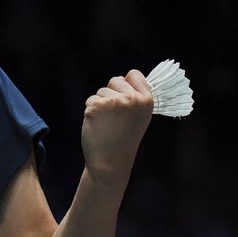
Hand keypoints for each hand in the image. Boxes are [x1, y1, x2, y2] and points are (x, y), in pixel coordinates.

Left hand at [81, 70, 152, 188]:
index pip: (134, 74)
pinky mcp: (97, 106)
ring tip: (107, 123)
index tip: (124, 94)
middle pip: (115, 79)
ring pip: (101, 91)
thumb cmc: (123, 140)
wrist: (110, 162)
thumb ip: (135, 98)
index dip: (126, 82)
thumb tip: (124, 78)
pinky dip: (90, 111)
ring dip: (100, 104)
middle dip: (111, 93)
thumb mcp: (139, 117)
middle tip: (115, 116)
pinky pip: (90, 100)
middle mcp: (132, 98)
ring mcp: (114, 101)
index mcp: (146, 100)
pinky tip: (98, 125)